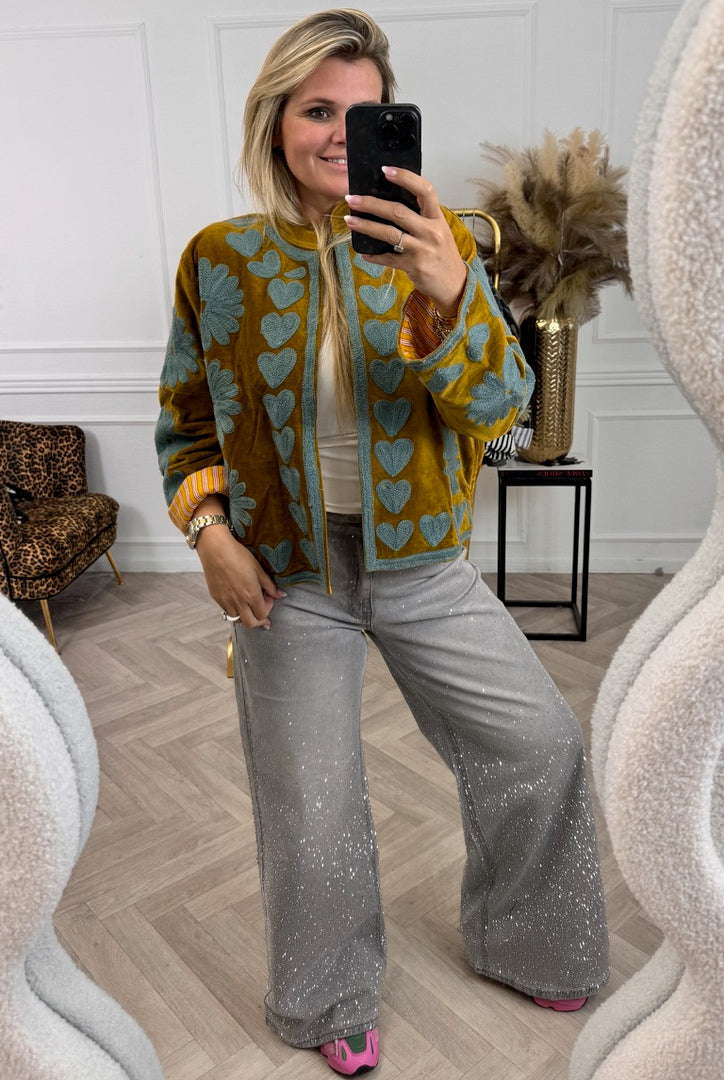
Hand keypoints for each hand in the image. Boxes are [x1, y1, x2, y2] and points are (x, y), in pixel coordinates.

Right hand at [195, 525, 284, 629]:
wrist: (215, 549)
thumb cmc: (238, 555)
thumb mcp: (258, 569)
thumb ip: (269, 585)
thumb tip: (281, 595)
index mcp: (251, 595)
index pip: (262, 614)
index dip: (268, 609)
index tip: (268, 598)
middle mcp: (238, 602)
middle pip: (250, 623)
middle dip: (258, 620)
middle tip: (261, 609)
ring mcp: (226, 601)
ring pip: (237, 619)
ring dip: (245, 616)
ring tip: (248, 605)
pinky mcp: (216, 598)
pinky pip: (226, 611)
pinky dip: (234, 610)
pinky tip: (237, 600)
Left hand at [344, 167, 466, 315]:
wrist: (454, 284)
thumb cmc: (443, 254)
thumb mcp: (439, 231)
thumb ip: (421, 217)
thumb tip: (392, 202)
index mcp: (437, 218)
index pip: (425, 190)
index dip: (405, 177)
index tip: (385, 170)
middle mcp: (431, 231)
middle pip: (398, 211)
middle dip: (372, 203)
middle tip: (352, 198)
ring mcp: (422, 249)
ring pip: (389, 234)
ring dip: (366, 226)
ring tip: (349, 220)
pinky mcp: (413, 267)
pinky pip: (388, 259)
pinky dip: (373, 256)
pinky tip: (362, 252)